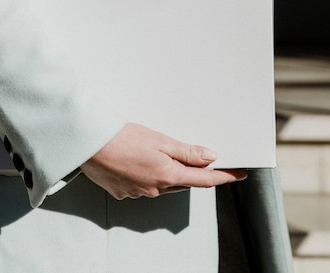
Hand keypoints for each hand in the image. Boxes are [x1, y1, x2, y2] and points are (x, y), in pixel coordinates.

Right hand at [80, 123, 246, 199]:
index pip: (204, 179)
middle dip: (192, 173)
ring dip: (167, 173)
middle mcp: (155, 189)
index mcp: (168, 175)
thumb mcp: (160, 140)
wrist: (88, 144)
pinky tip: (137, 162)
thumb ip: (187, 152)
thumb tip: (211, 157)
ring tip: (158, 154)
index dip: (224, 177)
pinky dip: (145, 176)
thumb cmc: (122, 137)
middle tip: (201, 159)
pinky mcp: (121, 192)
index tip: (240, 174)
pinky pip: (142, 186)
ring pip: (162, 185)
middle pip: (182, 182)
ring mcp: (137, 193)